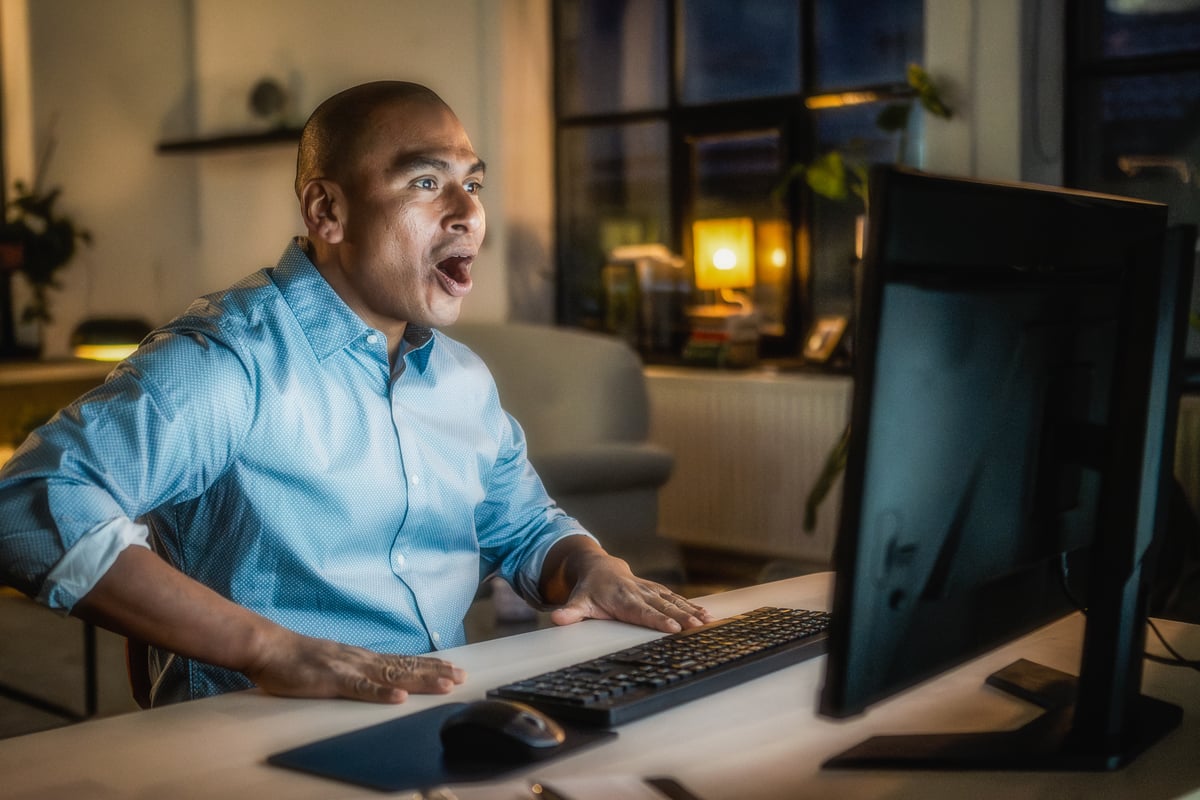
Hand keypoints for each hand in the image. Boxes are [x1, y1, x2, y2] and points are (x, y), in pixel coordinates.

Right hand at [244, 629, 466, 702]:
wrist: (270, 648)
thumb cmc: (299, 659)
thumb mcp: (335, 663)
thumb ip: (357, 672)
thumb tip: (379, 679)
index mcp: (364, 658)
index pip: (405, 661)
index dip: (431, 666)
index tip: (455, 669)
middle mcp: (363, 659)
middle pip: (407, 666)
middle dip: (436, 672)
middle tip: (463, 677)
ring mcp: (350, 668)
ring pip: (392, 675)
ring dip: (421, 680)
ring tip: (445, 685)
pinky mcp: (332, 679)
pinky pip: (361, 688)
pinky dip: (381, 693)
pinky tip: (399, 697)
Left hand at [544, 541, 714, 633]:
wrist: (599, 567)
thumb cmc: (589, 589)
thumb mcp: (577, 600)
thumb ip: (570, 612)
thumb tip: (557, 619)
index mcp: (621, 598)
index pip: (641, 611)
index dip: (656, 620)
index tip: (671, 628)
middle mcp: (638, 592)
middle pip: (662, 607)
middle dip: (680, 617)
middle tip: (697, 627)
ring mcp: (650, 590)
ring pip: (673, 601)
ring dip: (690, 611)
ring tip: (707, 621)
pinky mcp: (657, 590)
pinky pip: (676, 598)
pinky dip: (691, 606)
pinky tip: (706, 615)